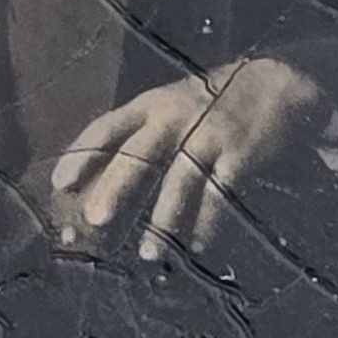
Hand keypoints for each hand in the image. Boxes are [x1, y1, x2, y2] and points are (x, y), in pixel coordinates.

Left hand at [48, 56, 335, 267]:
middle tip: (93, 221)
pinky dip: (208, 222)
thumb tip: (93, 187)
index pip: (107, 127)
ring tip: (148, 256)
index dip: (82, 155)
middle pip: (139, 152)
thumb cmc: (209, 105)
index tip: (60, 186)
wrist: (277, 82)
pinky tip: (196, 246)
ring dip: (163, 220)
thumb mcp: (169, 108)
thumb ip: (138, 140)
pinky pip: (221, 193)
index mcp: (151, 105)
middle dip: (115, 188)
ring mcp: (210, 134)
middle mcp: (176, 116)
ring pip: (181, 179)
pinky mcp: (241, 154)